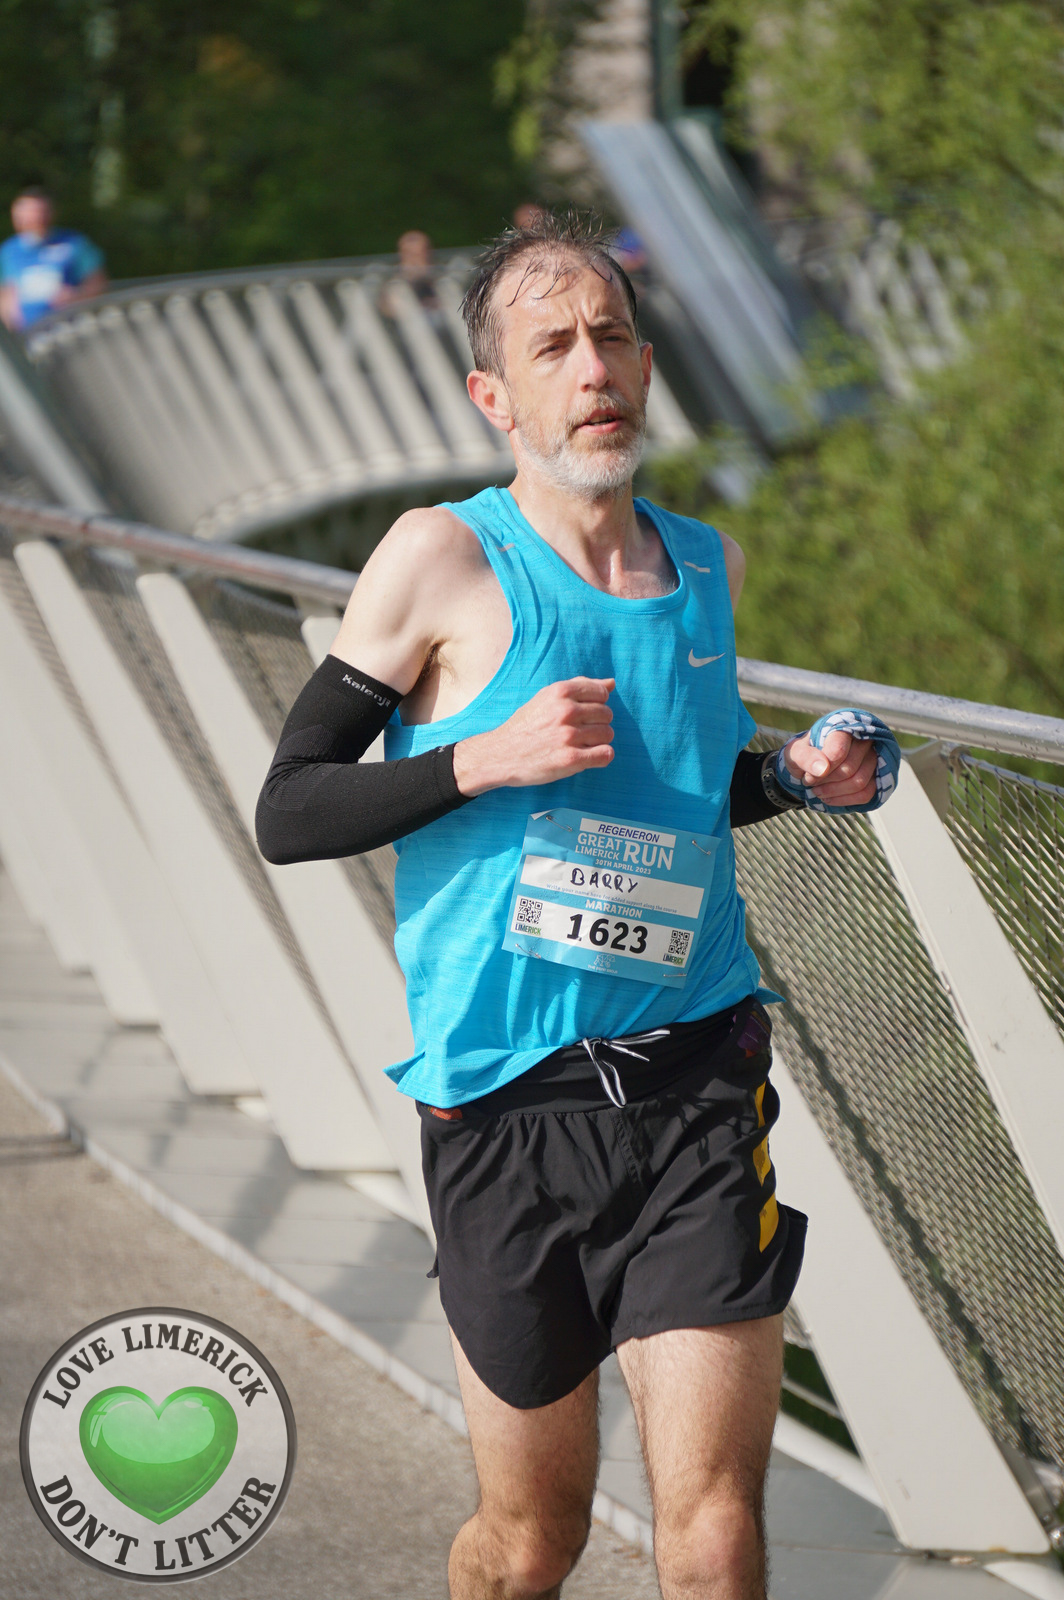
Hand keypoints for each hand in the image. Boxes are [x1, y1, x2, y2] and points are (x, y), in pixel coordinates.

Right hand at [453, 678, 614, 796]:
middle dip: (598, 724)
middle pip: (607, 715)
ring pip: (608, 734)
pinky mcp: (570, 759)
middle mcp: (566, 711)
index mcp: (560, 692)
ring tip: (580, 745)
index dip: (597, 705)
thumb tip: (611, 683)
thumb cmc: (526, 726)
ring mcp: (568, 735)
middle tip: (579, 733)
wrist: (501, 754)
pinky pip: (606, 755)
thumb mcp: (547, 698)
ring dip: (598, 742)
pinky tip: (587, 757)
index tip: (584, 715)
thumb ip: (579, 687)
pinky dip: (601, 757)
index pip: (601, 693)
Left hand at [782, 729, 877, 808]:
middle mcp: (862, 739)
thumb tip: (823, 768)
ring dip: (834, 792)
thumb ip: (805, 757)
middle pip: (849, 769)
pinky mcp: (875, 775)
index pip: (839, 749)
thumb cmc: (805, 755)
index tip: (808, 776)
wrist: (811, 765)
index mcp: (842, 727)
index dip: (823, 769)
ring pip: (859, 782)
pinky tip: (830, 798)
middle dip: (826, 781)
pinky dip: (845, 800)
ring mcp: (872, 757)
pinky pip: (867, 793)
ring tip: (818, 791)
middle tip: (811, 782)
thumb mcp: (795, 752)